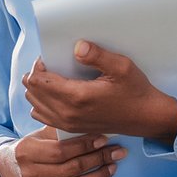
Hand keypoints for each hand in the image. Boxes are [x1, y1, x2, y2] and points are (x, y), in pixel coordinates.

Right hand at [1, 129, 125, 176]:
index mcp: (28, 152)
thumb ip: (61, 131)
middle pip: (71, 168)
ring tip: (112, 167)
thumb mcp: (41, 135)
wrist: (15, 169)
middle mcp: (31, 174)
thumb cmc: (36, 148)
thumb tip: (94, 126)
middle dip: (98, 159)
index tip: (104, 139)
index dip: (85, 145)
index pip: (61, 150)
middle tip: (117, 152)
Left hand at [23, 44, 176, 144]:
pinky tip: (56, 93)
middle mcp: (67, 113)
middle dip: (36, 75)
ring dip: (37, 89)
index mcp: (76, 97)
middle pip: (31, 92)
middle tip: (51, 65)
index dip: (38, 65)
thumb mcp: (121, 67)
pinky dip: (42, 102)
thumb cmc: (135, 91)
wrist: (145, 117)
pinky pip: (43, 115)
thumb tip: (77, 47)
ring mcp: (67, 124)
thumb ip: (97, 55)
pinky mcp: (69, 129)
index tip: (50, 57)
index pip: (37, 80)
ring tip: (52, 78)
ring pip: (34, 104)